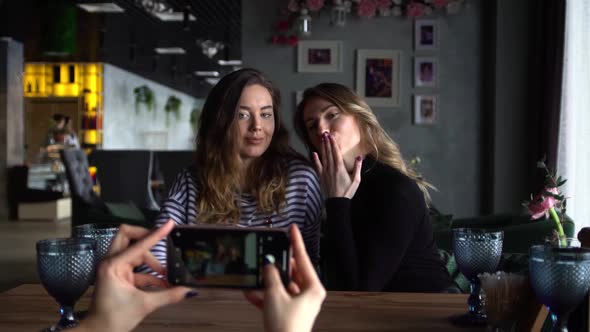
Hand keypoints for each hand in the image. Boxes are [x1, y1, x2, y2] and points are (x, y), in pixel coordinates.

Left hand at [75, 220, 192, 331]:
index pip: (139, 244)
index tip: (169, 224)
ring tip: (165, 274)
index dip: (156, 234)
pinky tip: (162, 283)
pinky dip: (150, 273)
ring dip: (151, 261)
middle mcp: (112, 262)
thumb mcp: (144, 305)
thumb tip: (188, 291)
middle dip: (146, 238)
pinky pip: (137, 267)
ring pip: (135, 252)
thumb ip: (168, 295)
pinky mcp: (119, 276)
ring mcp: (115, 268)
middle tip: (162, 243)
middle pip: (128, 236)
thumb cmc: (113, 319)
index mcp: (113, 265)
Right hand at [244, 225, 325, 331]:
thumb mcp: (275, 295)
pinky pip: (276, 299)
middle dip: (277, 265)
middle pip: (292, 272)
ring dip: (268, 282)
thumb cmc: (286, 327)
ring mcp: (299, 305)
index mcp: (313, 288)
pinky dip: (264, 296)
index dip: (296, 242)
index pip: (303, 259)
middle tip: (269, 252)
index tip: (292, 229)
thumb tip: (268, 265)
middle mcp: (309, 296)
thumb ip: (271, 277)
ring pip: (282, 286)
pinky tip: (250, 291)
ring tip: (256, 273)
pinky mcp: (288, 314)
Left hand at [313, 132, 362, 197]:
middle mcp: (331, 167)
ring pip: (323, 157)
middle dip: (327, 142)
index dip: (333, 143)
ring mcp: (325, 172)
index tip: (331, 135)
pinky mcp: (321, 176)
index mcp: (340, 167)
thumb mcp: (356, 180)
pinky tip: (314, 153)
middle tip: (324, 133)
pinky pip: (317, 166)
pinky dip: (315, 159)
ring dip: (322, 148)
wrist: (337, 202)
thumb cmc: (347, 191)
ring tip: (321, 139)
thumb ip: (357, 167)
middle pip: (328, 152)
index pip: (336, 152)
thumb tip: (359, 157)